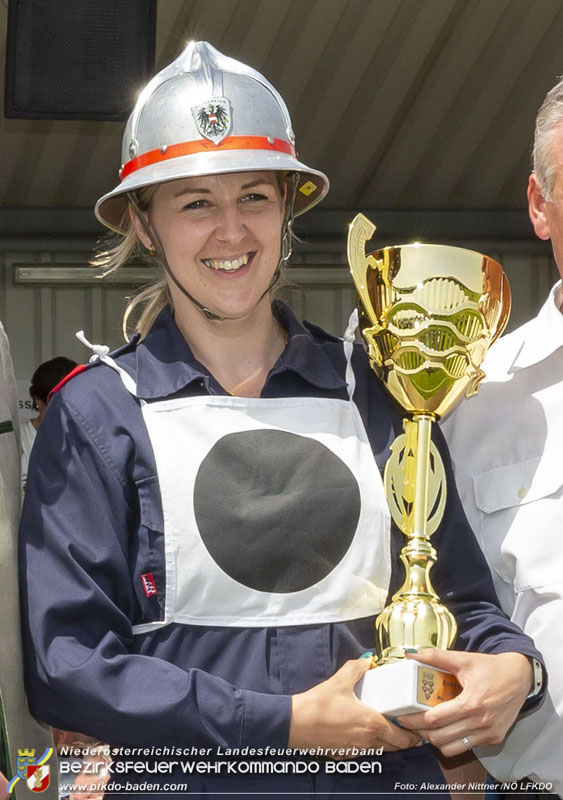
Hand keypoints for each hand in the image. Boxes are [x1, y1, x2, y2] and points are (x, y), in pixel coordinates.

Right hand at [289, 658, 420, 755]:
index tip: (415, 725)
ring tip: (384, 724)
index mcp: (372, 724)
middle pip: (396, 747)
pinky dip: (370, 743)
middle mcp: (367, 741)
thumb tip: (367, 661)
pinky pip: (365, 751)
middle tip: (403, 723)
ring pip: (381, 750)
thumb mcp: (340, 680)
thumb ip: (357, 668)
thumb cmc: (318, 704)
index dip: (413, 734)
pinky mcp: (344, 754)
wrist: (295, 724)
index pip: (403, 738)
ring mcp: (356, 750)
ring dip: (387, 741)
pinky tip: (362, 730)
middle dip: (403, 738)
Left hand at [397, 649, 532, 756]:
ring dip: (436, 740)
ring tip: (428, 727)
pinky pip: (466, 747)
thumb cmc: (490, 668)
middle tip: (411, 722)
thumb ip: (436, 656)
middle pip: (440, 737)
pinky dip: (453, 742)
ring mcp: (488, 733)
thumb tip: (411, 654)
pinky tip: (447, 728)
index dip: (415, 719)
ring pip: (452, 748)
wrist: (520, 677)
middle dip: (421, 731)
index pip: (435, 719)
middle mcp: (480, 722)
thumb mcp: (463, 659)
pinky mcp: (494, 739)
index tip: (402, 716)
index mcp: (471, 703)